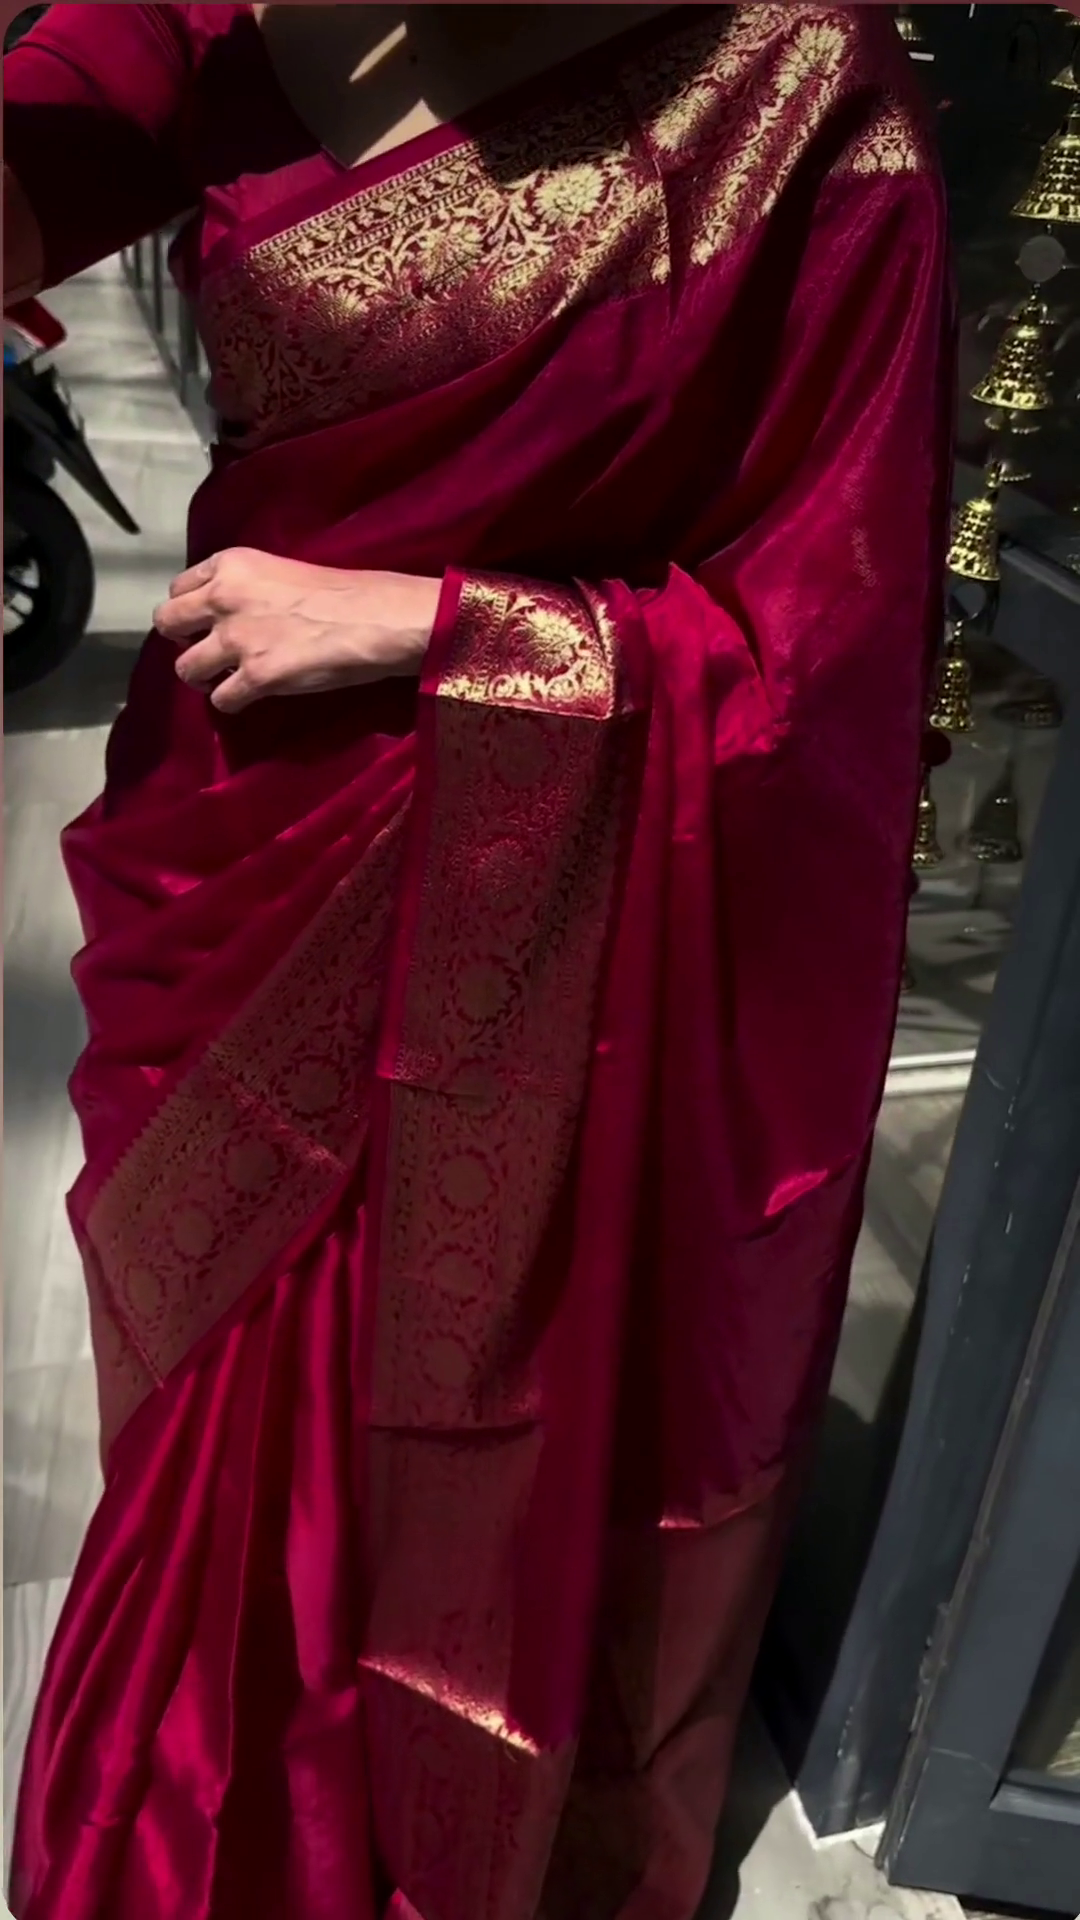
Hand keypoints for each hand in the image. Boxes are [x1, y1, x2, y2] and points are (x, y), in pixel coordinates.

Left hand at [154, 547, 439, 713]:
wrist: (376, 619)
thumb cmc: (344, 592)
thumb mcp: (282, 570)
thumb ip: (246, 587)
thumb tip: (229, 614)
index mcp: (231, 565)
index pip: (179, 587)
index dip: (192, 609)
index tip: (209, 622)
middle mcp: (223, 597)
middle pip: (166, 622)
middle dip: (184, 640)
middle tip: (211, 651)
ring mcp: (236, 639)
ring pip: (185, 668)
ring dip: (204, 678)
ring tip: (227, 679)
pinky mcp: (255, 677)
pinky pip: (219, 700)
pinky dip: (232, 702)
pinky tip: (251, 697)